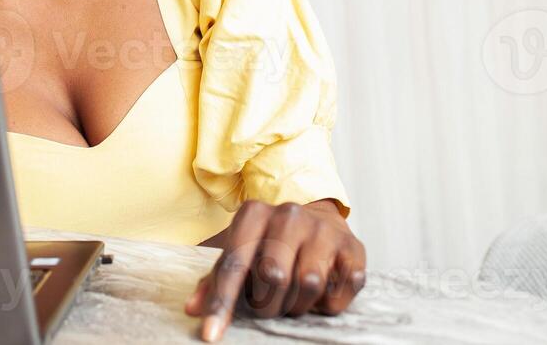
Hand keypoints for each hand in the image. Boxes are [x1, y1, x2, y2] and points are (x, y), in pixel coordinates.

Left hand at [185, 199, 364, 340]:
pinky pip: (337, 294)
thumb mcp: (242, 251)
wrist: (320, 218)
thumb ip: (217, 279)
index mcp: (254, 214)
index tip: (211, 334)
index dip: (222, 303)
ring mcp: (324, 230)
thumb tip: (193, 309)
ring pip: (308, 284)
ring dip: (298, 305)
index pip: (234, 265)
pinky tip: (320, 291)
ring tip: (294, 297)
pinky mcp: (354, 249)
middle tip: (270, 303)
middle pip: (273, 277)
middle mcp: (290, 215)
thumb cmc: (271, 242)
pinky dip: (326, 305)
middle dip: (267, 304)